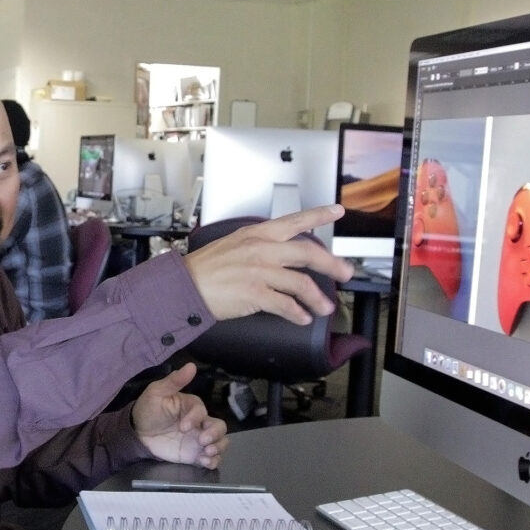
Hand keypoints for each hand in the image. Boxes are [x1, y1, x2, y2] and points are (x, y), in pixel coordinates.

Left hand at [132, 363, 227, 468]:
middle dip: (215, 435)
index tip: (183, 427)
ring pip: (221, 442)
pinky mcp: (194, 454)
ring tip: (207, 453)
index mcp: (193, 407)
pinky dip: (213, 461)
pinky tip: (205, 463)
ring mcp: (199, 440)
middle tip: (202, 442)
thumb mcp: (157, 391)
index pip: (202, 411)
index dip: (195, 419)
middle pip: (219, 427)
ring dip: (218, 448)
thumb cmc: (148, 409)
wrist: (137, 434)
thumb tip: (191, 366)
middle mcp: (200, 423)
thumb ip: (174, 380)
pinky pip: (212, 459)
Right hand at [183, 205, 354, 324]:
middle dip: (332, 264)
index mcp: (257, 234)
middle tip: (345, 273)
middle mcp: (261, 249)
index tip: (337, 211)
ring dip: (317, 298)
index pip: (294, 221)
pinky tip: (302, 318)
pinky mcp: (254, 293)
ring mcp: (259, 271)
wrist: (184, 285)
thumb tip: (282, 256)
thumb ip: (260, 246)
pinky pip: (285, 305)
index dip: (319, 215)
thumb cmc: (206, 268)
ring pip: (301, 283)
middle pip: (307, 253)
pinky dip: (297, 313)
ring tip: (324, 307)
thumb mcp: (235, 244)